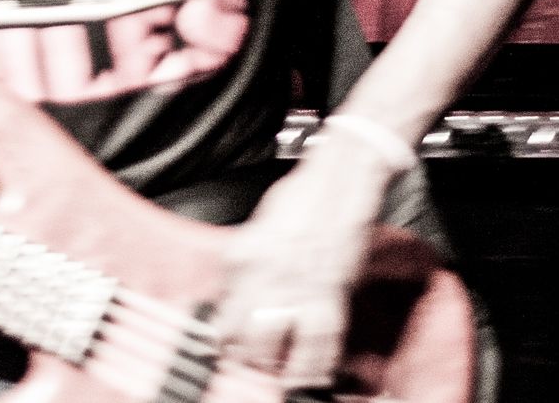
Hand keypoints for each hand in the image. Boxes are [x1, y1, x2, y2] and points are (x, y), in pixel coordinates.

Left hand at [215, 141, 396, 387]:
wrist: (339, 181)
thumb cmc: (300, 197)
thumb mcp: (258, 226)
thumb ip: (246, 259)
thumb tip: (236, 289)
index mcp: (245, 255)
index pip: (225, 309)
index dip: (222, 334)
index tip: (219, 346)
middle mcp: (268, 274)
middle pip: (249, 332)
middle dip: (244, 355)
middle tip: (244, 363)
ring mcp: (300, 285)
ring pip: (283, 343)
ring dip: (277, 366)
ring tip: (274, 376)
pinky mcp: (333, 291)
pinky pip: (322, 339)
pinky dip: (316, 364)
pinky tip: (311, 377)